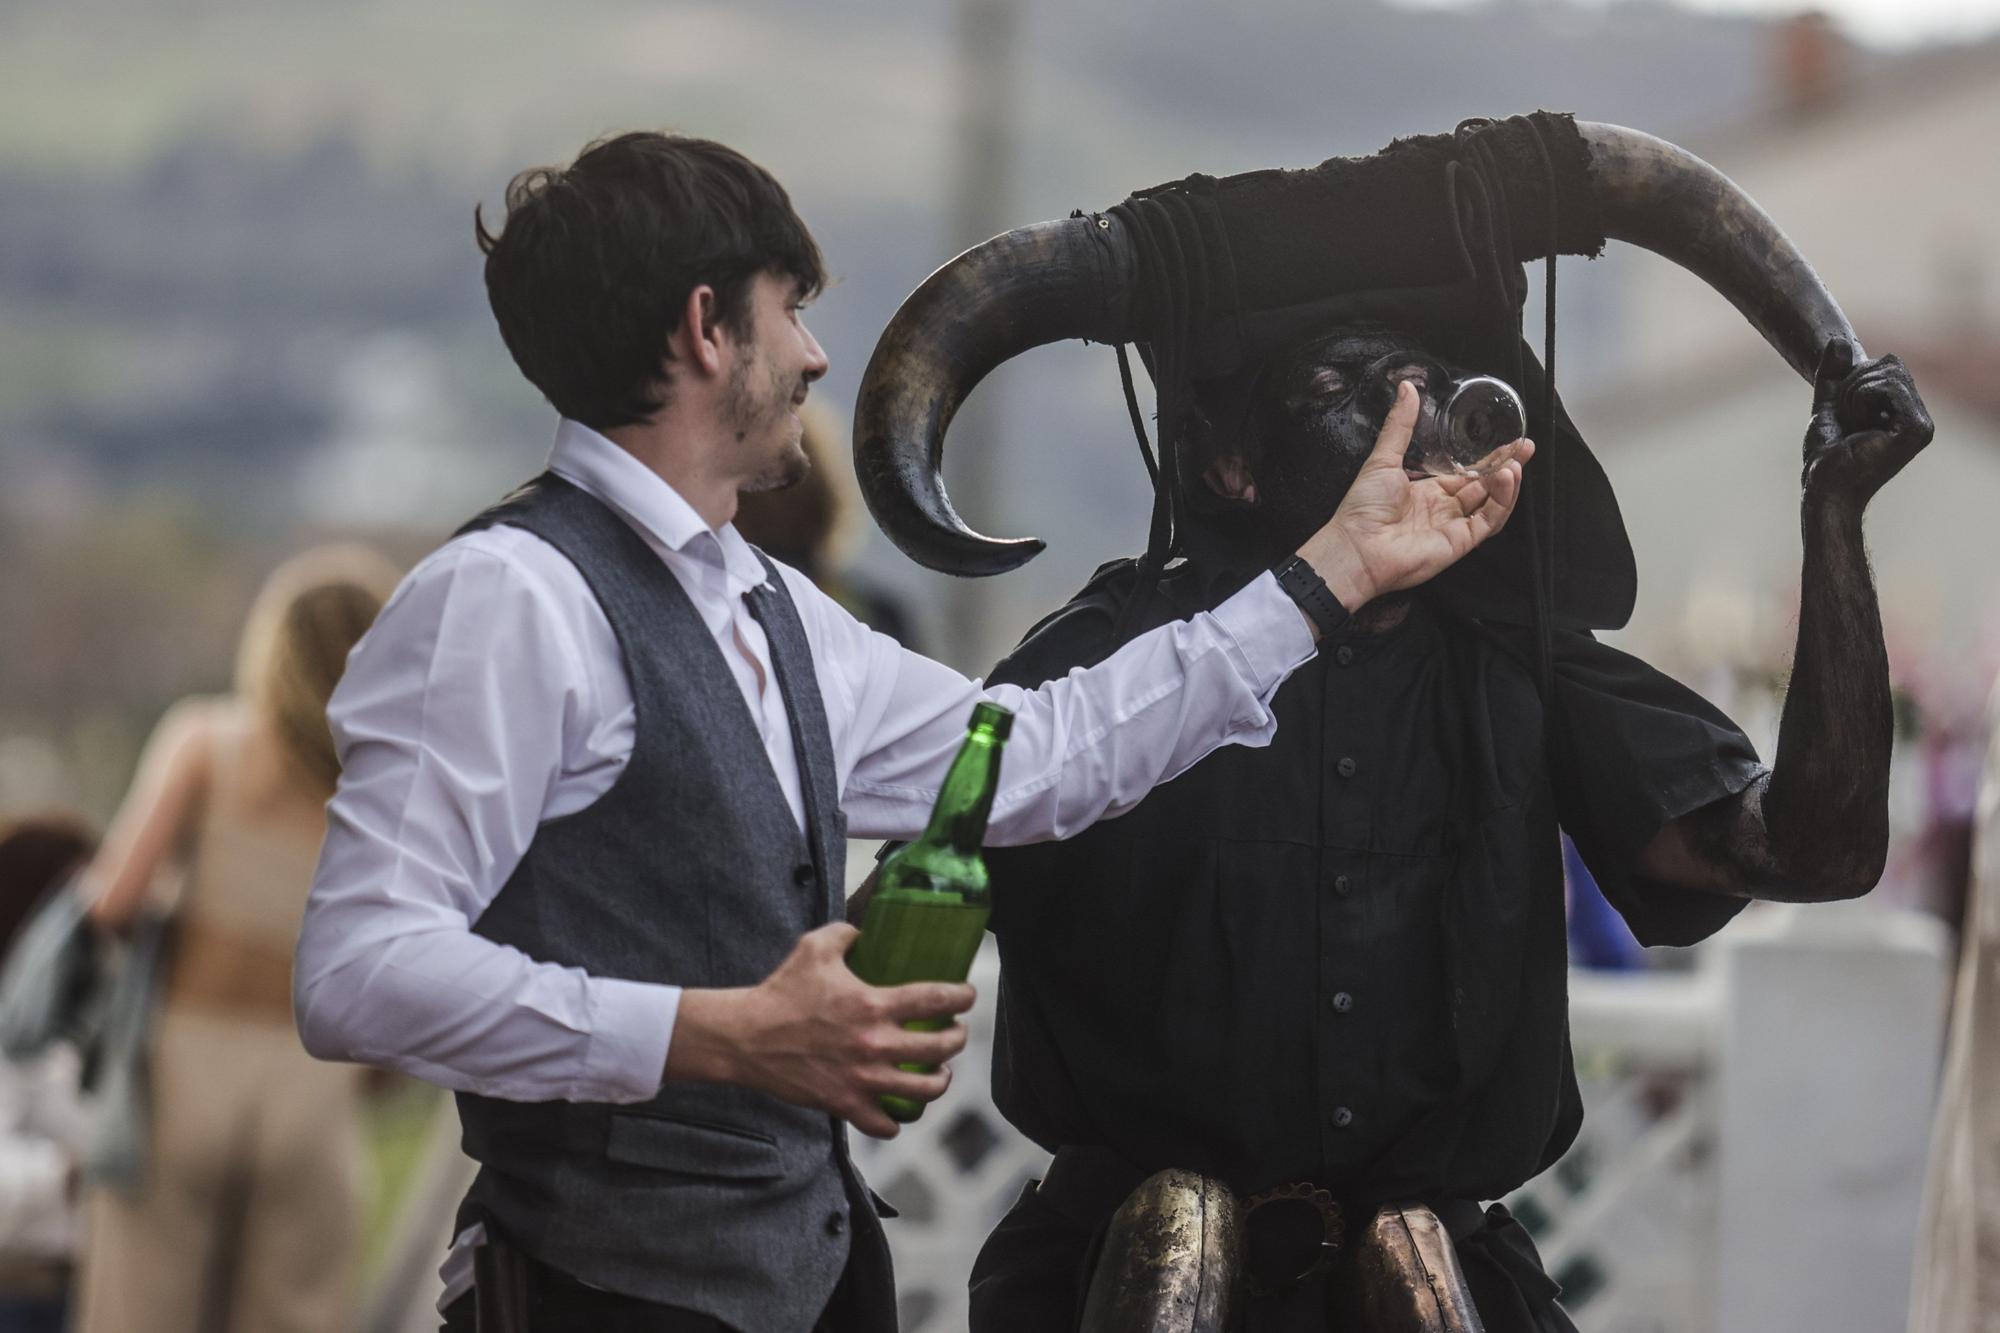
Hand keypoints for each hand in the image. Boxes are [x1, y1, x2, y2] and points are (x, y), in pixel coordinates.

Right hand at [667, 923, 973, 1138]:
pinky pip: (884, 1124)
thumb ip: (846, 933)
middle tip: (955, 1033)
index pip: (936, 999)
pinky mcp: (844, 1104)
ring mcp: (862, 1079)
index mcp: (873, 1004)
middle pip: (941, 1048)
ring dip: (939, 1082)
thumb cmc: (780, 991)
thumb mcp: (814, 947)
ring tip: (939, 1073)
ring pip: (923, 1091)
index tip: (967, 996)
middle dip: (957, 1039)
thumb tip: (865, 930)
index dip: (962, 997)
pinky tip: (897, 1109)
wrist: (746, 1037)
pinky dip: (895, 1120)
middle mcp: (875, 1045)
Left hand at [1294, 381, 1530, 612]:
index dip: (1488, 458)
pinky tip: (1506, 479)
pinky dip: (1501, 502)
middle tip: (1525, 446)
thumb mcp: (1383, 458)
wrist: (1356, 548)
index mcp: (1427, 492)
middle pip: (1484, 487)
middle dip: (1506, 466)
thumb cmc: (1363, 508)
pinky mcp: (1459, 542)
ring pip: (1491, 503)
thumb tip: (1407, 387)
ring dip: (1506, 482)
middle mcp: (1443, 509)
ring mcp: (1453, 527)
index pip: (1466, 473)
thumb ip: (1400, 424)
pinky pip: (1488, 522)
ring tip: (1514, 462)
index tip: (1509, 440)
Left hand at [1801, 338, 1932, 509]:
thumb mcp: (1827, 404)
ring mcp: (1922, 424)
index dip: (1856, 378)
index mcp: (1904, 412)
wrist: (1824, 486)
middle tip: (1845, 418)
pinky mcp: (1916, 429)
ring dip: (1854, 393)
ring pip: (1888, 372)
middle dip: (1854, 384)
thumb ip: (1833, 374)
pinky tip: (1857, 423)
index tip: (1844, 411)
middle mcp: (1919, 416)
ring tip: (1851, 423)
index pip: (1889, 364)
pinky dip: (1862, 398)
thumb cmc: (1826, 456)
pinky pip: (1889, 386)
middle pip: (1890, 363)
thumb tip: (1838, 340)